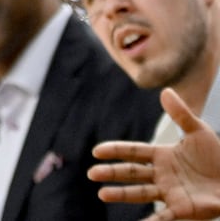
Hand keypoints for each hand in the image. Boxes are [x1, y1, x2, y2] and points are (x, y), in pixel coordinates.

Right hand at [91, 88, 219, 219]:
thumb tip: (165, 91)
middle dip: (111, 173)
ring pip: (140, 193)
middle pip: (131, 173)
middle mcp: (162, 175)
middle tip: (92, 174)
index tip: (97, 151)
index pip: (134, 152)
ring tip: (102, 195)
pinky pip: (163, 217)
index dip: (115, 151)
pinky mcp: (182, 209)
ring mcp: (170, 192)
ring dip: (121, 194)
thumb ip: (180, 114)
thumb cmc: (218, 156)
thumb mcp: (199, 131)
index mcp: (163, 156)